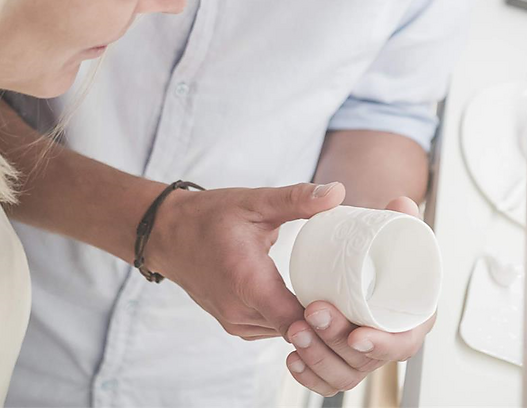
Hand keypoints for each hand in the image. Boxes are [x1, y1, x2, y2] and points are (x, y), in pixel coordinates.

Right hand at [145, 180, 345, 339]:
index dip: (330, 316)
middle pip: (296, 331)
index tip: (356, 300)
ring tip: (342, 300)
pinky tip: (314, 303)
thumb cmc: (210, 216)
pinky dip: (292, 320)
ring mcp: (235, 322)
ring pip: (285, 334)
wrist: (168, 235)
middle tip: (359, 298)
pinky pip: (272, 329)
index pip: (298, 320)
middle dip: (328, 319)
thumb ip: (296, 199)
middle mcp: (239, 312)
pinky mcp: (235, 323)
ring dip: (310, 323)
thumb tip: (338, 192)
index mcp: (247, 282)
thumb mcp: (255, 202)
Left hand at [283, 196, 436, 395]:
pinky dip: (310, 376)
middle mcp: (388, 341)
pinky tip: (293, 359)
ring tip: (294, 331)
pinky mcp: (340, 361)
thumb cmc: (382, 251)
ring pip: (343, 374)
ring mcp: (364, 355)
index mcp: (412, 317)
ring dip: (318, 358)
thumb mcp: (391, 232)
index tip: (355, 334)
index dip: (383, 345)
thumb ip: (398, 216)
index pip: (405, 342)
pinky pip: (327, 381)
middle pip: (366, 359)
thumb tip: (400, 203)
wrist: (361, 260)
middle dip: (335, 342)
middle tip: (311, 312)